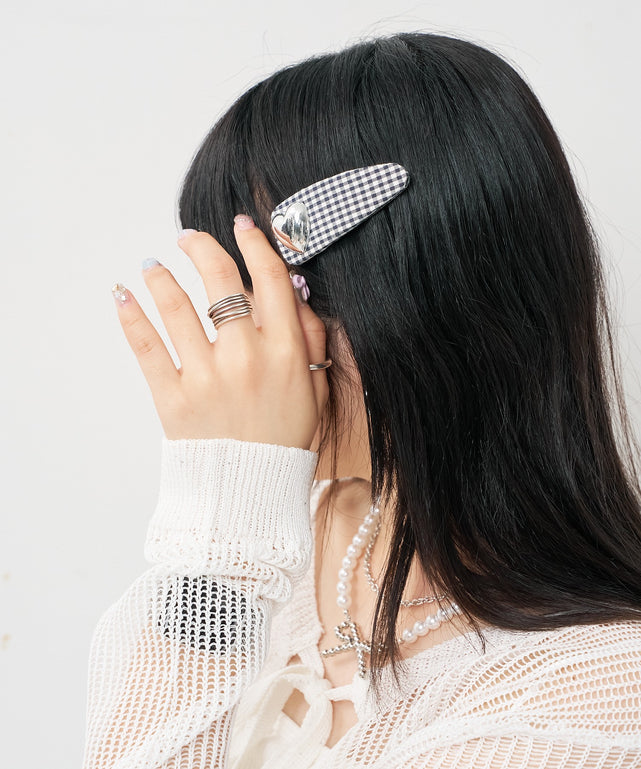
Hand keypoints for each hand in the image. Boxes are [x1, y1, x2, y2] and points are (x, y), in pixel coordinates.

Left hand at [112, 218, 328, 449]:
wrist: (250, 491)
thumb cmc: (284, 438)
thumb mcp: (314, 389)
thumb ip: (308, 340)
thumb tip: (291, 292)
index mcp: (285, 352)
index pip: (270, 280)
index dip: (255, 244)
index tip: (242, 227)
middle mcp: (246, 357)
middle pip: (220, 282)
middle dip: (202, 248)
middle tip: (188, 237)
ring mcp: (207, 377)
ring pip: (177, 308)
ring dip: (161, 277)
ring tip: (153, 265)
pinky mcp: (173, 398)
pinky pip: (147, 348)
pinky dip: (130, 317)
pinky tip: (121, 295)